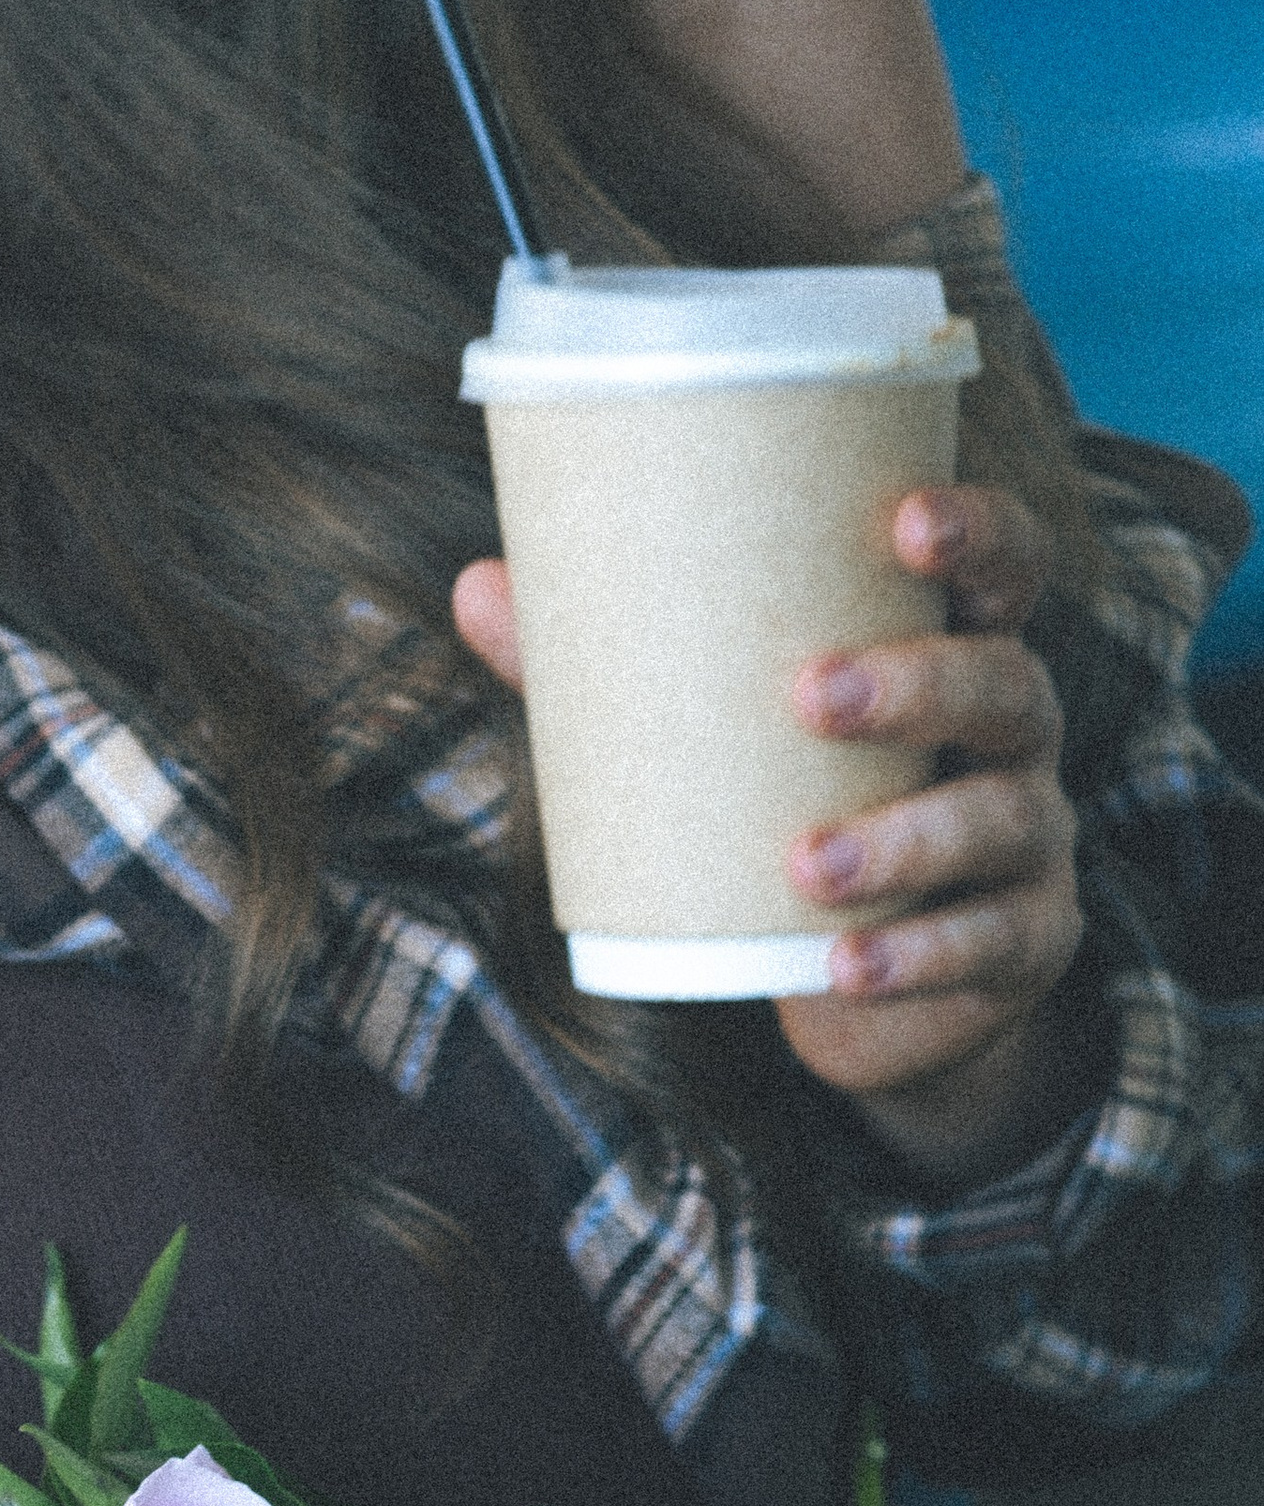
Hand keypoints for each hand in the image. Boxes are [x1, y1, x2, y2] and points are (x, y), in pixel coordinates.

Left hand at [452, 487, 1084, 1176]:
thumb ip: (608, 672)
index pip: (1006, 567)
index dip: (979, 534)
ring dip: (907, 838)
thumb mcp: (712, 743)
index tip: (907, 522)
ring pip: (1000, 820)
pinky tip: (846, 967)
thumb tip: (474, 585)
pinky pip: (988, 945)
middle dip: (918, 683)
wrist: (864, 983)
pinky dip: (918, 958)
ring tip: (805, 862)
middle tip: (809, 694)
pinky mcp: (1022, 942)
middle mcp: (1012, 735)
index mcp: (952, 653)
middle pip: (1005, 684)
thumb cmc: (786, 814)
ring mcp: (1029, 841)